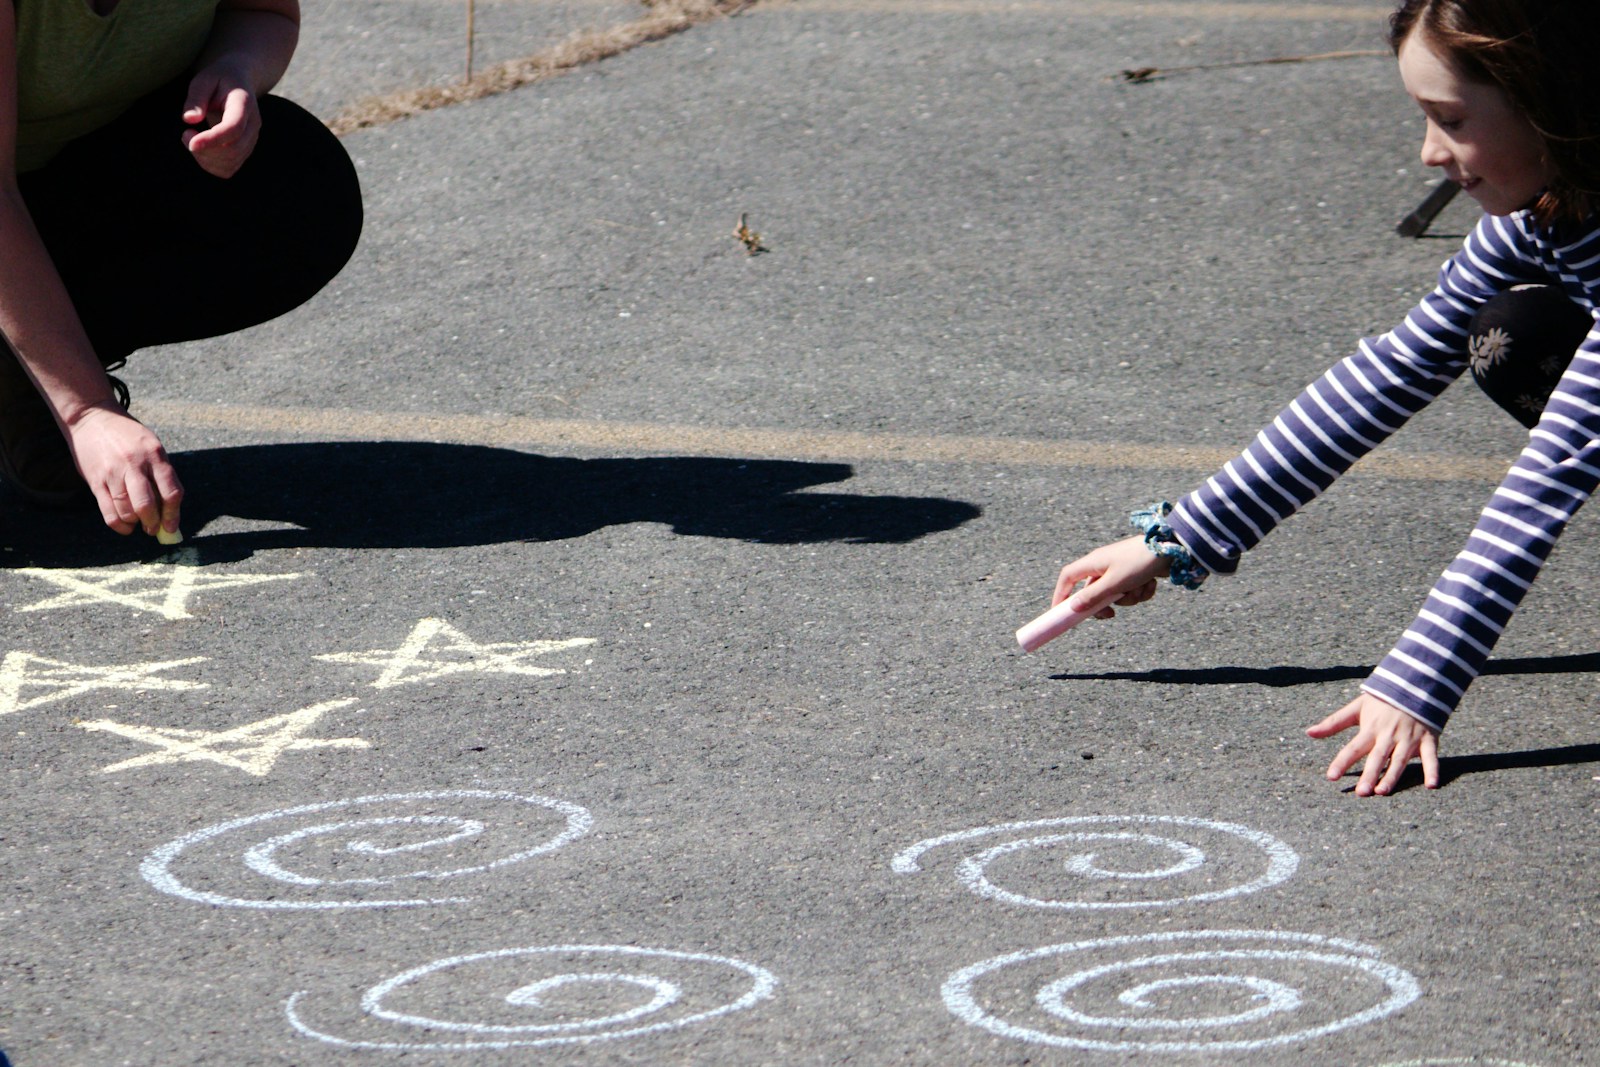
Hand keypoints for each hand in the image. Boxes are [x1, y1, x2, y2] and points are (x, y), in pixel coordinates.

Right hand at [65, 406, 183, 537]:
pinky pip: (108, 511)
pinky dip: (119, 525)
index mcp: (155, 455)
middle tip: (154, 529)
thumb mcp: (151, 446)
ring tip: (138, 523)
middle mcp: (135, 464)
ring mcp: (113, 472)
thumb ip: (161, 474)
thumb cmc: (128, 437)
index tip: (172, 528)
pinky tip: (125, 526)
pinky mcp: (95, 480)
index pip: (172, 492)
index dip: (173, 514)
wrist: (92, 418)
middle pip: (147, 505)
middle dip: (153, 523)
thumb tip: (169, 510)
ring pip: (127, 511)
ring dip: (135, 524)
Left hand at [181, 64, 261, 177]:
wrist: (240, 81)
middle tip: (185, 133)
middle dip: (204, 150)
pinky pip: (229, 169)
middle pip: (233, 150)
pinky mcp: (245, 150)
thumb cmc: (219, 78)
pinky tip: (201, 150)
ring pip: (231, 163)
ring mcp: (252, 140)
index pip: (234, 128)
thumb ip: (196, 97)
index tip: (191, 143)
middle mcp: (253, 125)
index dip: (213, 139)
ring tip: (191, 138)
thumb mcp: (204, 79)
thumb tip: (189, 120)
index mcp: (244, 104)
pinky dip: (211, 166)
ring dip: (205, 159)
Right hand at [1052, 535, 1165, 618]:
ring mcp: (1119, 569)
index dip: (1061, 594)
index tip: (1059, 611)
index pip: (1067, 578)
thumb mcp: (1114, 583)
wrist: (1172, 548)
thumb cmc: (1139, 562)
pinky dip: (1141, 592)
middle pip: (1093, 591)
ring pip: (1115, 594)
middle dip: (1105, 604)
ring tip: (1141, 588)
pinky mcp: (1134, 573)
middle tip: (1111, 615)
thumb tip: (1073, 607)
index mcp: (1093, 562)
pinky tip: (1151, 584)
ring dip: (1129, 598)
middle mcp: (1103, 565)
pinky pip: (1131, 591)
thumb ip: (1093, 596)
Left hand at [1307, 694, 1439, 795]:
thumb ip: (1334, 722)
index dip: (1342, 762)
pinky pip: (1431, 756)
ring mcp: (1409, 738)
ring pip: (1400, 760)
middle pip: (1377, 757)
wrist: (1414, 685)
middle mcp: (1389, 735)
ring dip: (1392, 776)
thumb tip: (1309, 732)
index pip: (1353, 748)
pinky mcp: (1428, 739)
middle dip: (1369, 774)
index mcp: (1371, 728)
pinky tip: (1431, 785)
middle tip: (1361, 793)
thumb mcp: (1357, 707)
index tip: (1331, 777)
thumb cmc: (1382, 701)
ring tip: (1382, 791)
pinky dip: (1433, 770)